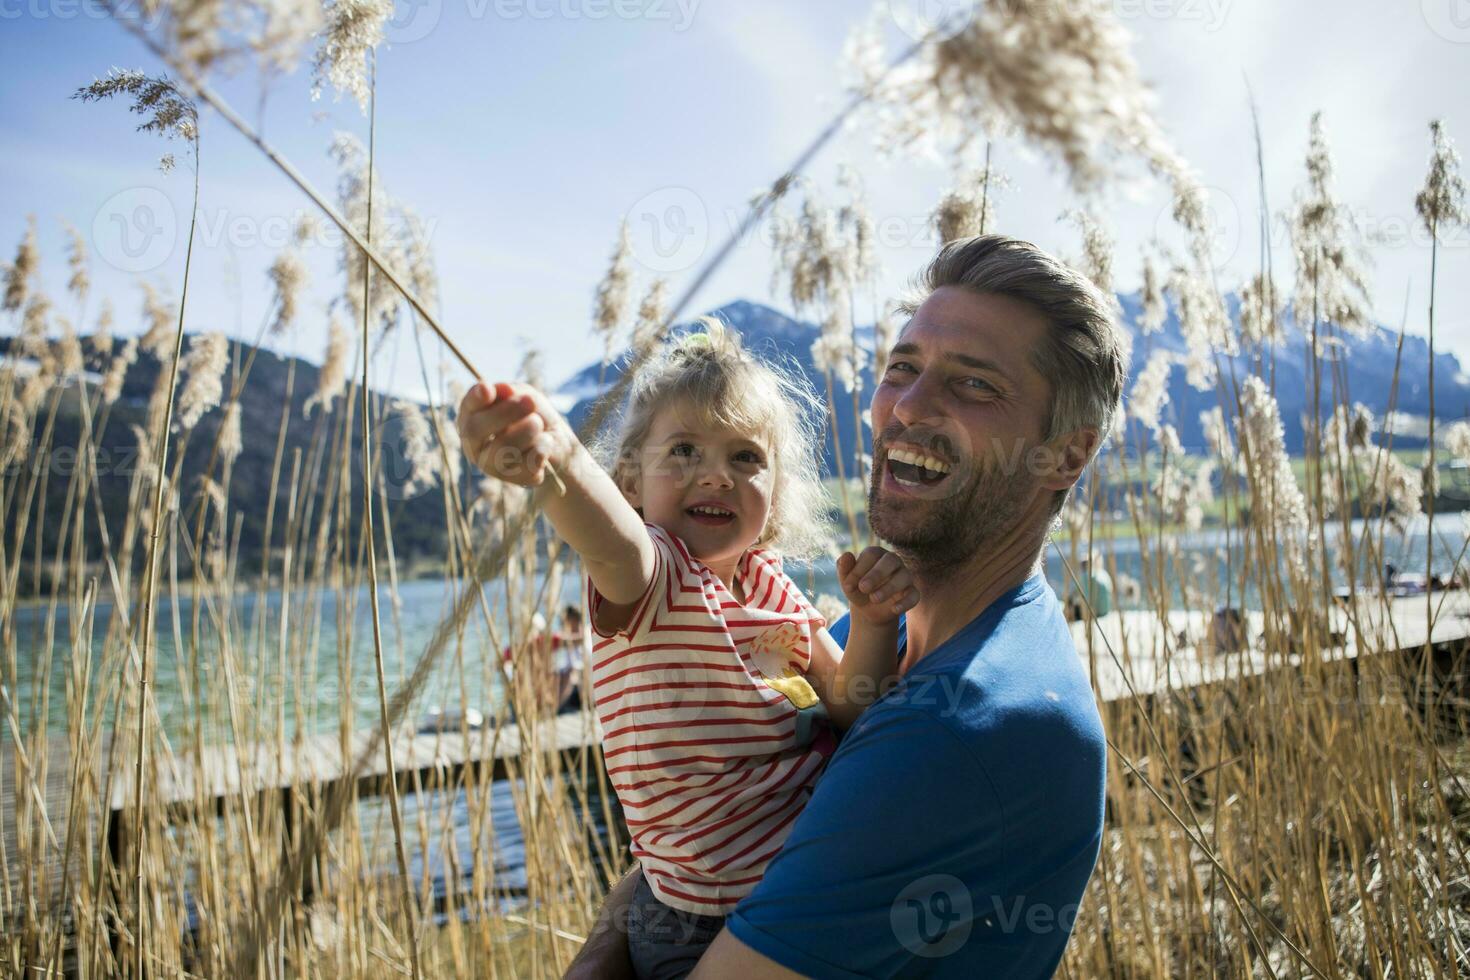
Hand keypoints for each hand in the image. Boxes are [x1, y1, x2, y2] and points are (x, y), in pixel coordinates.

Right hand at [457, 380, 576, 487]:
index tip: (487, 389)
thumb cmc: (533, 413)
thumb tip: (505, 389)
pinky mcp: (513, 479)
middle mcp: (474, 443)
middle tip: (530, 401)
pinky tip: (545, 442)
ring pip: (502, 449)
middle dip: (505, 412)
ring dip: (527, 430)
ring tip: (538, 422)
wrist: (557, 441)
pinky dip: (541, 448)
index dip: (474, 399)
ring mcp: (490, 465)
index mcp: (471, 417)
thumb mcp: (524, 394)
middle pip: (476, 430)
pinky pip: (526, 464)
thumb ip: (512, 392)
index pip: (467, 407)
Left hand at [837, 546, 918, 625]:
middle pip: (891, 560)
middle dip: (877, 574)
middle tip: (863, 588)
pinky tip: (894, 609)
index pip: (871, 554)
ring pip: (904, 577)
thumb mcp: (848, 582)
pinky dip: (905, 602)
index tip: (848, 585)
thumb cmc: (857, 590)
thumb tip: (846, 555)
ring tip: (874, 599)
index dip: (859, 569)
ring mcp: (905, 576)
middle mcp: (893, 561)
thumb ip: (844, 569)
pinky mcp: (912, 593)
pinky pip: (914, 595)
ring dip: (889, 588)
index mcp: (876, 554)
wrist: (869, 610)